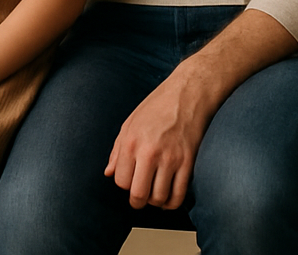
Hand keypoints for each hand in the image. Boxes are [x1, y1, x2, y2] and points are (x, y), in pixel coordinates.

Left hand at [104, 73, 212, 209]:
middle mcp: (149, 153)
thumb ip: (117, 150)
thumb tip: (108, 173)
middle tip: (140, 200)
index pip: (121, 181)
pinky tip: (169, 199)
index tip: (130, 182)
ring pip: (159, 197)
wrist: (187, 95)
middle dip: (137, 202)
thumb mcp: (129, 124)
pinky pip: (179, 194)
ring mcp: (170, 159)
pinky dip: (172, 203)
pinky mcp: (188, 162)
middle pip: (139, 194)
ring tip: (155, 195)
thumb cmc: (156, 107)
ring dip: (155, 202)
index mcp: (130, 142)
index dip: (124, 185)